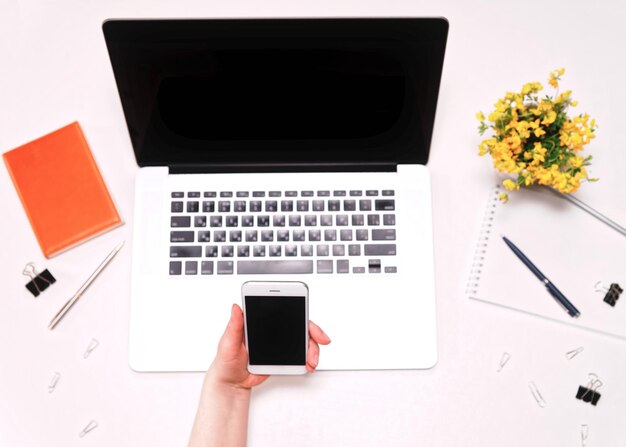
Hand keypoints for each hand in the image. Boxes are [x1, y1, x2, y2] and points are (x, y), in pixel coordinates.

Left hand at [208, 304, 330, 389]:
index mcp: (258, 321)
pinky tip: (308, 364)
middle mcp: (272, 329)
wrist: (231, 383)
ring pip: (303, 340)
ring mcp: (279, 342)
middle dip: (314, 332)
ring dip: (312, 348)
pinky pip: (300, 354)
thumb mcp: (227, 343)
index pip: (282, 309)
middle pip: (299, 324)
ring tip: (311, 360)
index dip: (298, 307)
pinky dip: (308, 358)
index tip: (307, 312)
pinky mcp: (283, 356)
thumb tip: (235, 307)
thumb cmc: (226, 362)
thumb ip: (234, 326)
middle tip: (320, 340)